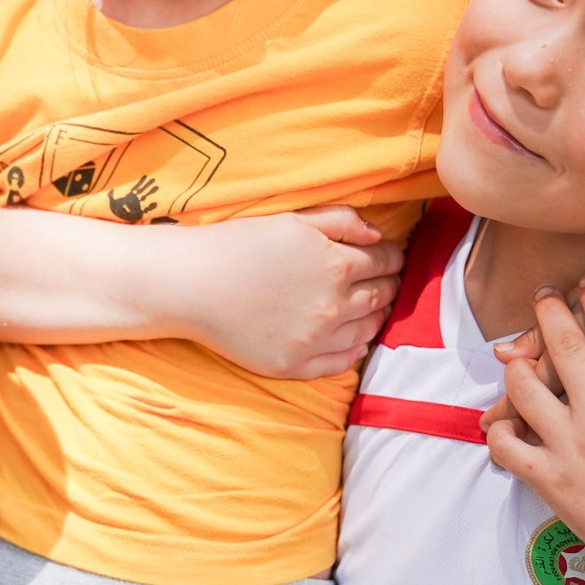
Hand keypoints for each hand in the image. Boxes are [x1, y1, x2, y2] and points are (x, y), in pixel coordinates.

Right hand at [182, 206, 402, 378]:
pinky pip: (341, 362)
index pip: (386, 262)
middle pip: (382, 296)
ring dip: (376, 317)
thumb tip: (378, 236)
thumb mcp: (292, 219)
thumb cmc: (238, 244)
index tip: (391, 256)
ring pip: (367, 330)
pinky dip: (355, 350)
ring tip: (373, 307)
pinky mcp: (294, 365)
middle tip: (388, 280)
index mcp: (336, 265)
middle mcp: (333, 306)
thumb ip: (342, 221)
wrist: (190, 284)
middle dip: (390, 284)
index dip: (393, 257)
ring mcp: (315, 340)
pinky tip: (354, 340)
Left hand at [484, 281, 584, 580]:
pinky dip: (498, 431)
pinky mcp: (546, 478)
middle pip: (563, 346)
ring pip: (522, 387)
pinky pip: (504, 445)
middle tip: (542, 295)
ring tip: (517, 362)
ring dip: (516, 369)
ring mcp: (568, 446)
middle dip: (548, 311)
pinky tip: (505, 425)